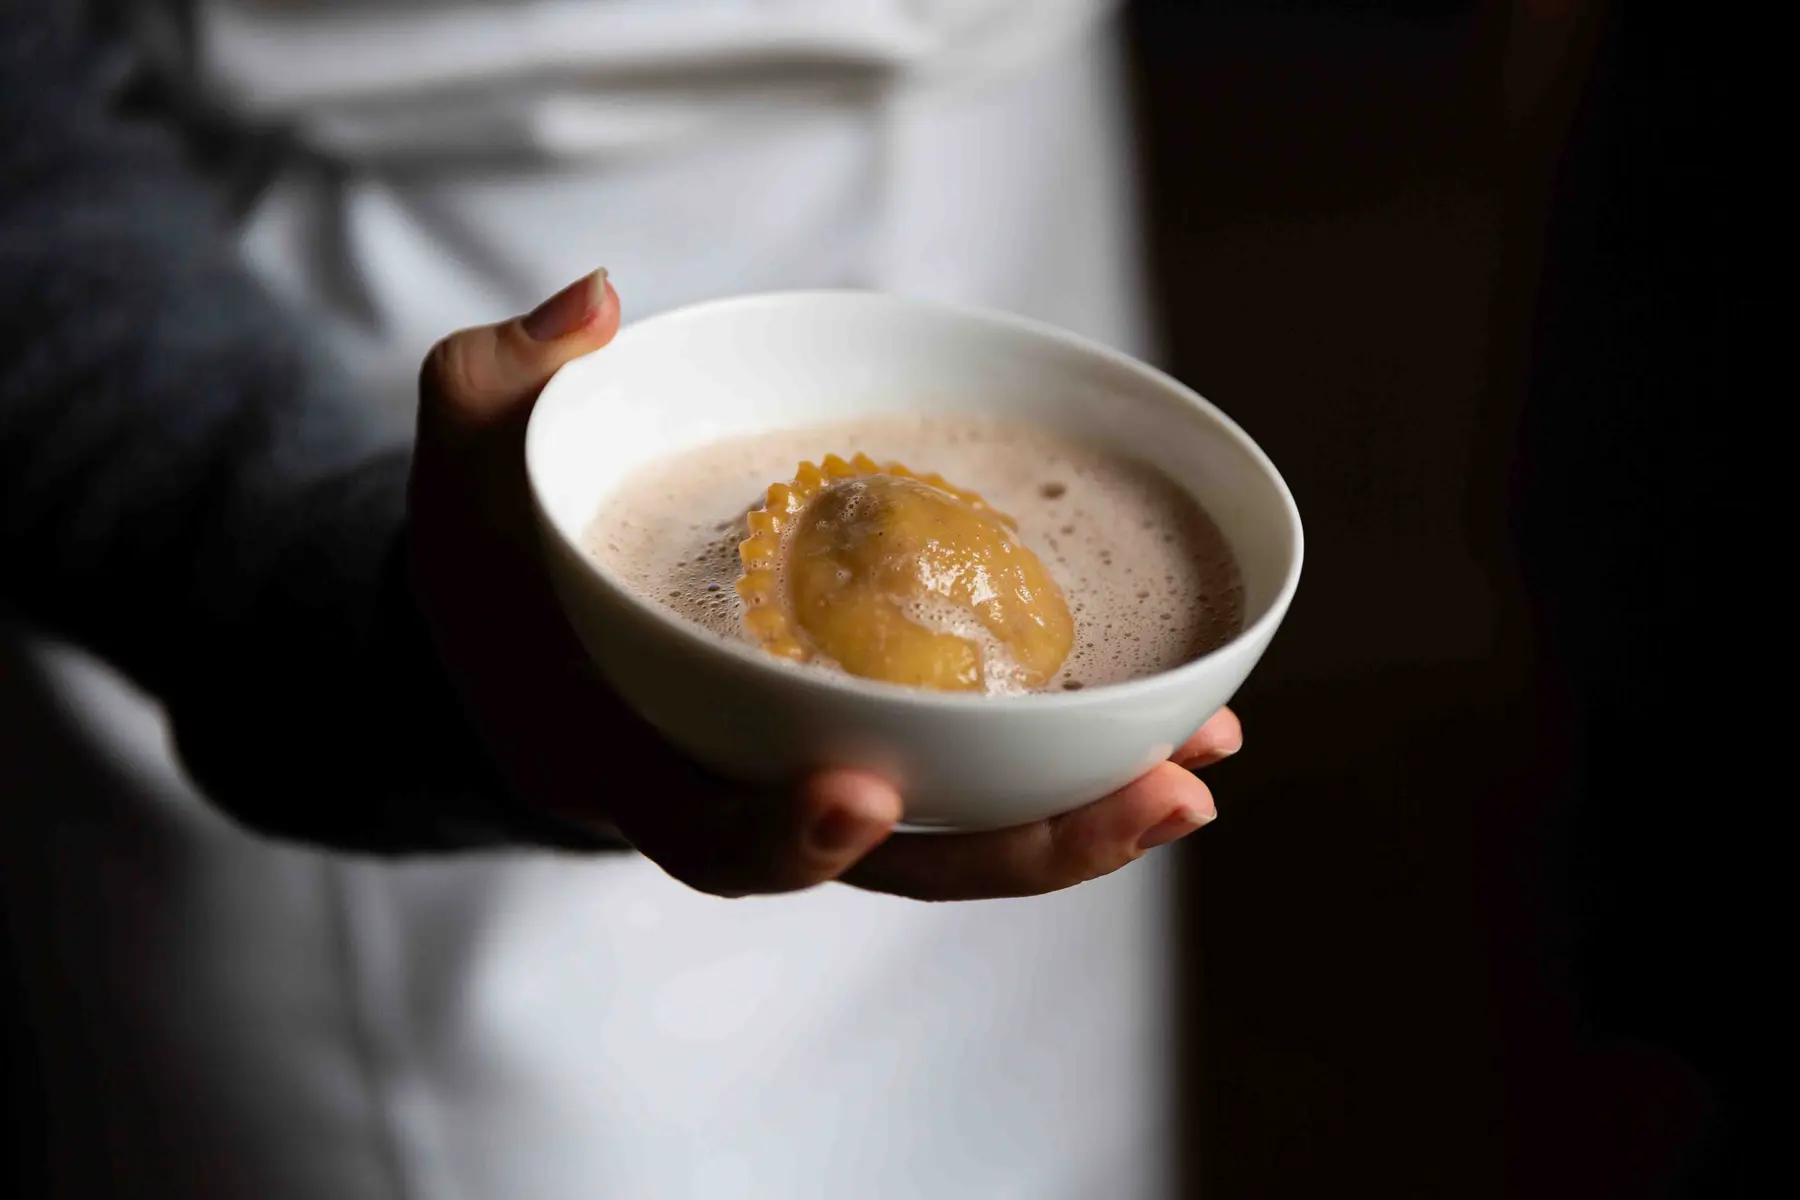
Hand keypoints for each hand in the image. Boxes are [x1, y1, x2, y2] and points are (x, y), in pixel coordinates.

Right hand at [410, 270, 1239, 898]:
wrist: (532, 629)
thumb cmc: (500, 552)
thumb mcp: (473, 459)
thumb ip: (501, 387)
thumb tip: (597, 306)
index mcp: (632, 756)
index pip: (704, 830)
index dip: (779, 833)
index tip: (860, 794)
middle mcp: (742, 790)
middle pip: (885, 863)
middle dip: (1020, 848)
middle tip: (1157, 798)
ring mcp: (813, 779)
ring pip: (955, 836)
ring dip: (1081, 815)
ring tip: (1199, 772)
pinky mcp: (872, 742)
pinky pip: (975, 775)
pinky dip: (1068, 762)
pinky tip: (1169, 728)